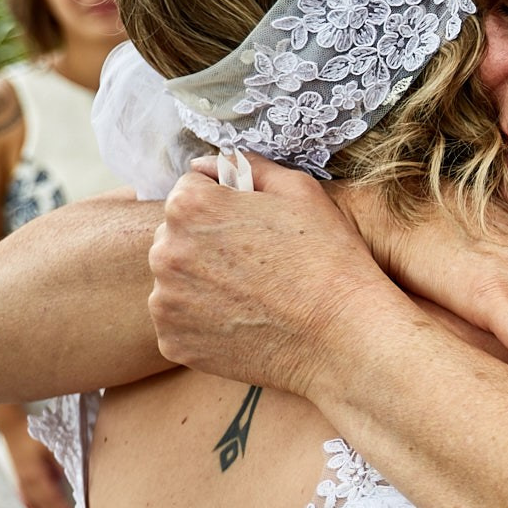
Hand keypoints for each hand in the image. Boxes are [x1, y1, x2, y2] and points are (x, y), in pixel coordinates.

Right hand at [4, 427, 73, 507]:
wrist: (11, 428)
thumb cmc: (34, 434)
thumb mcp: (52, 443)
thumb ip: (61, 461)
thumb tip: (72, 477)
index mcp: (34, 473)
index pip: (50, 495)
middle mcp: (26, 481)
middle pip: (42, 502)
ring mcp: (20, 481)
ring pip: (33, 502)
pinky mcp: (18, 480)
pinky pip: (25, 498)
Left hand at [148, 158, 398, 397]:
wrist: (342, 336)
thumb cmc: (328, 258)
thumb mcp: (300, 190)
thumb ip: (247, 166)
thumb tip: (208, 165)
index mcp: (190, 207)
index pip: (189, 190)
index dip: (224, 203)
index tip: (253, 225)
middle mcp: (165, 251)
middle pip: (176, 236)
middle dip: (207, 242)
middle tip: (257, 263)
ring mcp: (165, 301)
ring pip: (177, 280)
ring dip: (203, 282)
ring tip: (253, 295)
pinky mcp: (173, 342)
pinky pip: (181, 321)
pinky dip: (204, 321)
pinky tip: (244, 321)